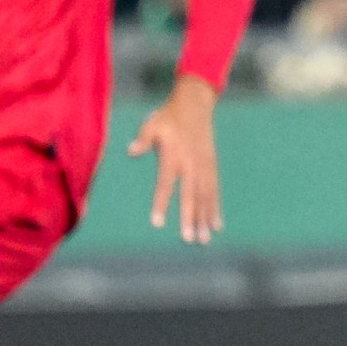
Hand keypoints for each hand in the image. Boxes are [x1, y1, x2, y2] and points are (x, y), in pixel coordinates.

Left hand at [127, 75, 222, 242]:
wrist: (195, 104)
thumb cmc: (167, 116)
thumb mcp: (151, 124)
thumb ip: (142, 139)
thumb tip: (130, 150)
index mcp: (173, 155)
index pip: (165, 184)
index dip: (161, 203)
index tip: (156, 224)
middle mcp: (191, 164)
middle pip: (190, 196)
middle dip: (189, 218)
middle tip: (188, 239)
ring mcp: (204, 167)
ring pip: (205, 197)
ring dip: (204, 220)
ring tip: (203, 240)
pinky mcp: (211, 167)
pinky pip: (213, 192)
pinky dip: (214, 209)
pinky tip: (216, 226)